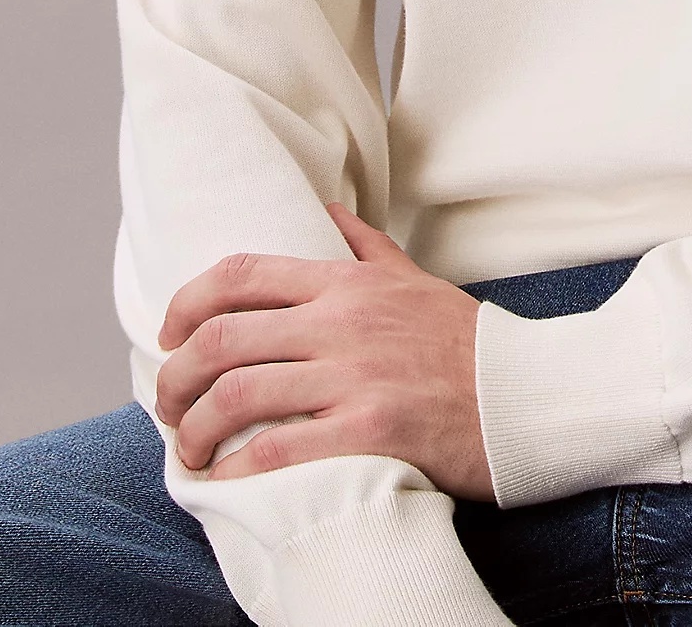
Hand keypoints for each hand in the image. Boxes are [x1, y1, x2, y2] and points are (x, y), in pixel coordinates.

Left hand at [153, 203, 496, 499]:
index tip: (168, 333)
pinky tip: (223, 481)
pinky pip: (278, 451)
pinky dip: (236, 470)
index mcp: (348, 284)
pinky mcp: (369, 434)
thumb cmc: (466, 344)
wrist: (524, 397)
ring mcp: (354, 378)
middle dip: (176, 374)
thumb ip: (365, 246)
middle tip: (167, 402)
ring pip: (239, 394)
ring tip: (188, 449)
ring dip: (194, 428)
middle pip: (224, 336)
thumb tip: (324, 210)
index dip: (188, 301)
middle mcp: (342, 324)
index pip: (243, 273)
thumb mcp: (415, 278)